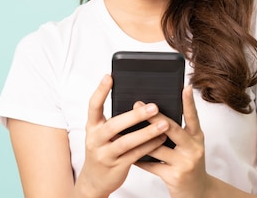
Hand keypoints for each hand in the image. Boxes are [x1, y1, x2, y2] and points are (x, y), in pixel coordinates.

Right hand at [74, 75, 168, 197]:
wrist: (94, 180)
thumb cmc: (104, 148)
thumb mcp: (103, 133)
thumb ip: (116, 119)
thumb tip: (139, 100)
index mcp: (92, 126)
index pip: (93, 106)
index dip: (100, 91)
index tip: (109, 76)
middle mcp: (95, 140)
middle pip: (113, 125)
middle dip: (134, 116)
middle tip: (154, 107)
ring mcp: (105, 155)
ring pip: (126, 142)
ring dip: (147, 132)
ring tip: (164, 124)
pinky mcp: (116, 167)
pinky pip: (135, 155)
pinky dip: (149, 146)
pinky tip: (161, 139)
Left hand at [136, 85, 211, 197]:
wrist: (198, 192)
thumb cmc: (190, 164)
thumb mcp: (191, 146)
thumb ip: (180, 133)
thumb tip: (158, 116)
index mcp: (197, 138)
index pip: (193, 116)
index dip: (189, 102)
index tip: (184, 87)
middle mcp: (193, 148)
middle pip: (172, 129)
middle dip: (154, 116)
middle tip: (138, 104)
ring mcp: (184, 163)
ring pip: (157, 147)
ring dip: (139, 138)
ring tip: (124, 129)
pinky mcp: (174, 176)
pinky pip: (151, 165)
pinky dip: (139, 158)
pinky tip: (128, 153)